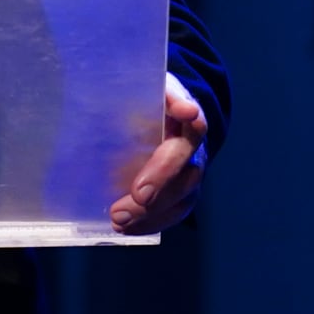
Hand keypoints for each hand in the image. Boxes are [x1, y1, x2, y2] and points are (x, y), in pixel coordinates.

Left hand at [110, 72, 207, 234]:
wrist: (157, 111)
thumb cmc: (145, 98)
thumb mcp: (148, 85)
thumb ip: (157, 92)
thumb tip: (180, 107)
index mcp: (185, 116)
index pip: (193, 126)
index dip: (186, 131)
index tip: (174, 145)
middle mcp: (193, 147)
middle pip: (187, 169)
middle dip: (162, 183)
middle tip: (137, 197)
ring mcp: (188, 172)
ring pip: (182, 197)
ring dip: (153, 212)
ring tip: (120, 219)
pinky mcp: (179, 193)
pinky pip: (172, 212)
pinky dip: (150, 223)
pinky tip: (127, 228)